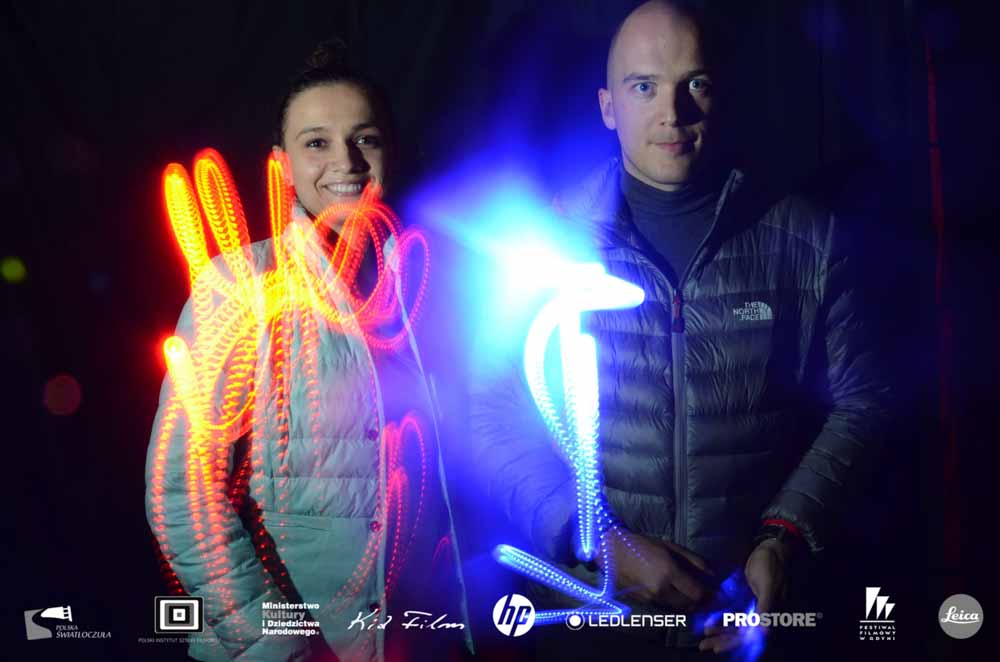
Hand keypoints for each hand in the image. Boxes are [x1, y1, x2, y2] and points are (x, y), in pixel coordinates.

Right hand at [598, 529, 714, 610]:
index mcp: (669, 572)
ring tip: (688, 592)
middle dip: (698, 601)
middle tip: (703, 594)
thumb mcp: (670, 546)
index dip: (708, 595)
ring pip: (677, 608)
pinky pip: (664, 606)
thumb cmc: (642, 544)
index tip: (714, 592)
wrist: (612, 551)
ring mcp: (651, 598)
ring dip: (686, 603)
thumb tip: (712, 573)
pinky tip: (671, 592)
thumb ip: (694, 560)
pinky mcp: (643, 602)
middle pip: (689, 605)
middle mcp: (661, 589)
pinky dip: (672, 602)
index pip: (697, 593)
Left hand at [699, 538, 791, 653]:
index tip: (718, 647)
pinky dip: (722, 618)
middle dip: (723, 640)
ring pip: (735, 624)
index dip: (734, 642)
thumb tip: (765, 631)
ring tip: (704, 637)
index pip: (751, 636)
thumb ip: (765, 607)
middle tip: (704, 645)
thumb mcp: (769, 585)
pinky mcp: (746, 599)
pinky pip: (733, 612)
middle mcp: (761, 615)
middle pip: (740, 633)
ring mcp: (753, 608)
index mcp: (770, 615)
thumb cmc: (772, 566)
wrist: (772, 549)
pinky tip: (709, 622)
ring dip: (720, 631)